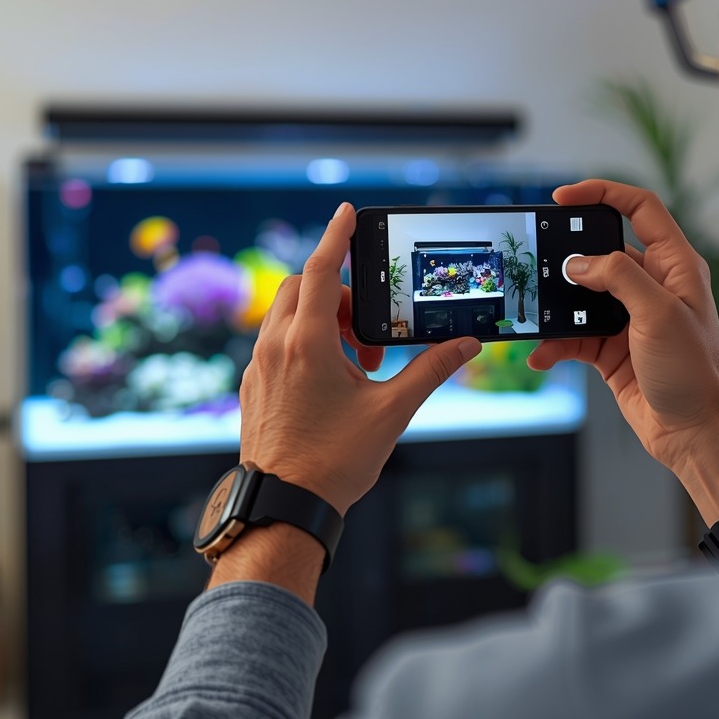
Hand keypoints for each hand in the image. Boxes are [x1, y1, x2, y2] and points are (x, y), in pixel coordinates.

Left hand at [237, 202, 481, 515]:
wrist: (285, 507)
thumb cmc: (334, 461)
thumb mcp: (392, 411)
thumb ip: (431, 370)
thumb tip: (466, 345)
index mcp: (306, 343)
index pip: (321, 269)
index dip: (335, 236)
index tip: (345, 212)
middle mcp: (275, 346)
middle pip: (303, 287)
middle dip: (340, 294)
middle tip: (370, 333)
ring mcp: (258, 365)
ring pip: (288, 315)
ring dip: (325, 321)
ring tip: (357, 364)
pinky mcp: (253, 385)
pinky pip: (278, 343)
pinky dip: (306, 343)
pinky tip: (332, 381)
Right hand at [528, 180, 718, 524]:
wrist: (695, 434)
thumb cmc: (695, 374)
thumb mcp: (659, 314)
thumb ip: (619, 278)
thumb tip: (579, 263)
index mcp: (675, 265)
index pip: (640, 209)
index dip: (603, 193)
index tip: (563, 197)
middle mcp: (652, 286)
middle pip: (602, 251)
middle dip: (568, 256)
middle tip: (538, 259)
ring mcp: (629, 317)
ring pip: (582, 296)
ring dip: (557, 307)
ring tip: (536, 314)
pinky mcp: (611, 348)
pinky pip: (574, 335)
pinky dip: (555, 343)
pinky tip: (542, 354)